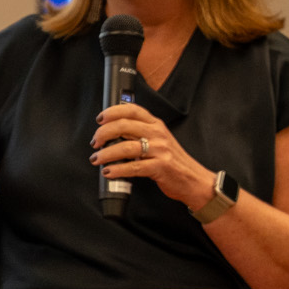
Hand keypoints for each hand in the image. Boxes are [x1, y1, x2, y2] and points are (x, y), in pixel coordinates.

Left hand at [91, 105, 216, 210]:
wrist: (193, 179)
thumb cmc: (171, 160)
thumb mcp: (158, 140)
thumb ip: (139, 133)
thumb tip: (110, 134)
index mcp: (156, 124)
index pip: (132, 109)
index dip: (112, 112)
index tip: (100, 119)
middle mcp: (158, 134)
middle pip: (124, 126)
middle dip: (103, 134)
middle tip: (95, 143)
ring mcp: (160, 150)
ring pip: (126, 147)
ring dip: (106, 154)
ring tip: (97, 159)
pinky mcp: (160, 167)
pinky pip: (134, 167)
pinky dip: (117, 169)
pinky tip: (109, 171)